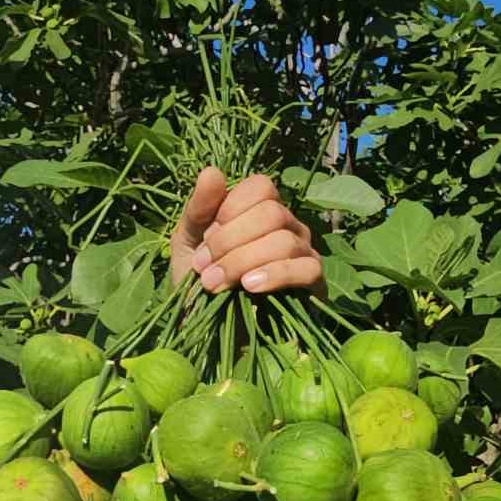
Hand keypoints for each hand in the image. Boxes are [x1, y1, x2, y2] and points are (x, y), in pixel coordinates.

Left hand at [169, 166, 323, 295]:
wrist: (206, 329)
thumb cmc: (198, 282)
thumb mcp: (187, 243)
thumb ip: (198, 209)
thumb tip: (212, 171)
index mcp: (259, 210)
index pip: (262, 186)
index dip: (232, 208)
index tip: (206, 237)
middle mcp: (287, 226)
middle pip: (272, 214)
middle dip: (231, 241)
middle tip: (204, 268)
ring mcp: (304, 253)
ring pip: (285, 241)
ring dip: (243, 262)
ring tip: (215, 285)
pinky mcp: (314, 284)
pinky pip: (307, 268)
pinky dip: (276, 275)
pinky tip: (250, 286)